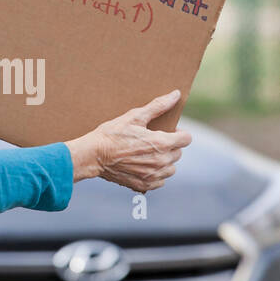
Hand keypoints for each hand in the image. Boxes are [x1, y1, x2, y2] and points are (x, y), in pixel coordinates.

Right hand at [65, 89, 190, 191]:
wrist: (93, 155)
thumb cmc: (112, 134)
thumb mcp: (134, 116)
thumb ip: (158, 106)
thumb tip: (176, 94)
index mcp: (161, 143)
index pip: (186, 139)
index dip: (179, 133)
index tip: (169, 131)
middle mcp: (160, 162)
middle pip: (178, 154)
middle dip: (170, 146)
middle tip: (153, 141)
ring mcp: (153, 176)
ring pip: (170, 169)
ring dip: (164, 162)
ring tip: (149, 154)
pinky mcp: (144, 186)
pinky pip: (160, 181)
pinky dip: (155, 175)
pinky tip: (143, 166)